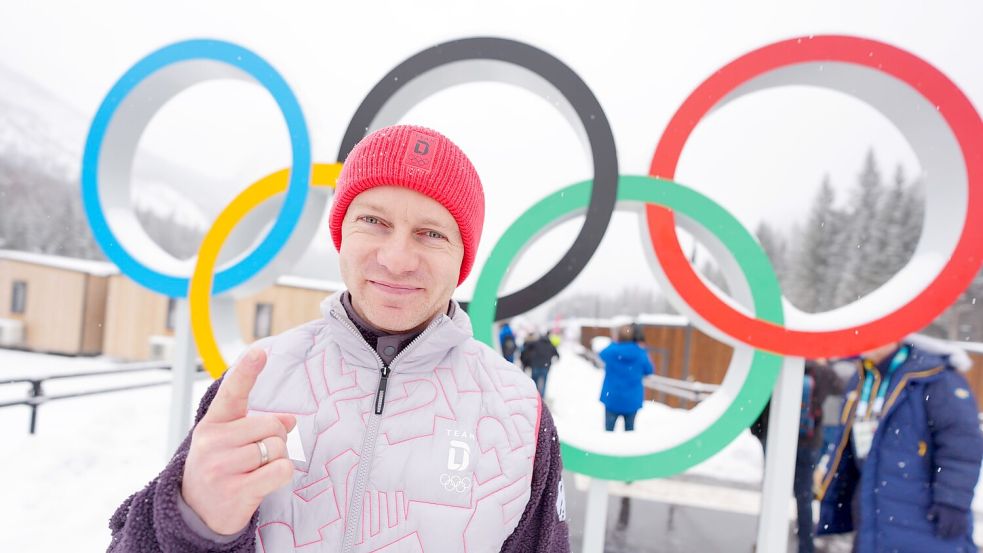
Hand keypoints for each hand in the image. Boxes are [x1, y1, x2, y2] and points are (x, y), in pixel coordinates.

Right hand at [181, 349, 295, 534]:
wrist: (196, 514)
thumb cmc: (219, 469)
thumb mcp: (230, 441)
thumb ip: (258, 424)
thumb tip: (290, 419)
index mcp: (213, 424)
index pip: (232, 392)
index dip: (247, 371)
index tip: (259, 352)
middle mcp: (213, 442)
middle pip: (271, 425)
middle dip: (275, 439)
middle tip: (258, 455)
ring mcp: (222, 467)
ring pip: (277, 447)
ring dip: (276, 459)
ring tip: (255, 471)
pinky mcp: (236, 491)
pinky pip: (280, 470)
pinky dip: (281, 475)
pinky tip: (263, 482)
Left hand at [927, 503, 967, 539]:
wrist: (955, 500)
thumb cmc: (943, 505)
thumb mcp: (935, 507)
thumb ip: (931, 512)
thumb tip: (928, 518)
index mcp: (945, 518)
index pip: (942, 529)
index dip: (940, 533)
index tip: (938, 536)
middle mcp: (953, 521)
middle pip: (950, 532)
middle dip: (946, 535)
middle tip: (944, 537)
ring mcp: (959, 522)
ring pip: (957, 532)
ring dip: (953, 536)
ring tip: (950, 537)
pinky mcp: (964, 521)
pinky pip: (964, 529)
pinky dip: (961, 533)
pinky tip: (958, 534)